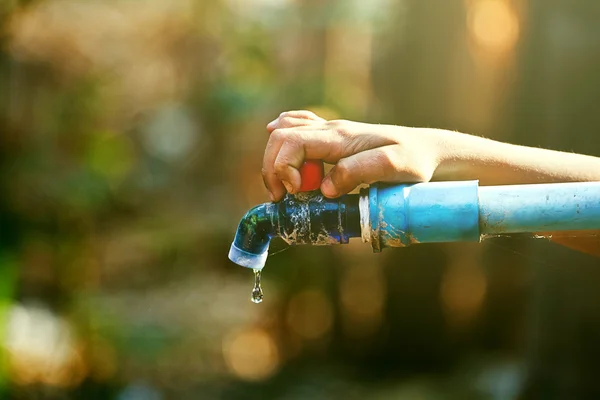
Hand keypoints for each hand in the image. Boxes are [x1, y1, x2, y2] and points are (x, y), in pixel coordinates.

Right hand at [262, 110, 443, 200]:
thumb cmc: (415, 161)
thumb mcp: (393, 168)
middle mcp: (330, 130)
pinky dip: (283, 138)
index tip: (296, 194)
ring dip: (276, 160)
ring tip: (288, 186)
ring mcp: (331, 132)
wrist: (428, 150)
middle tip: (284, 197)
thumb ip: (357, 172)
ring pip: (284, 133)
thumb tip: (324, 187)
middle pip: (280, 138)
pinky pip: (298, 127)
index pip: (292, 142)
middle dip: (272, 168)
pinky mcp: (334, 139)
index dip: (283, 169)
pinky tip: (284, 149)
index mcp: (339, 137)